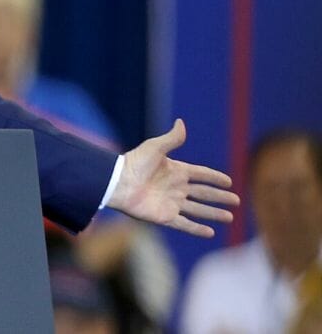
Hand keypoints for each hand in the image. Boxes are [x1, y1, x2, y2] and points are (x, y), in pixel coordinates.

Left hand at [107, 119, 239, 236]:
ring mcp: (171, 203)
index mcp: (176, 171)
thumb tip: (181, 122)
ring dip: (213, 214)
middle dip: (220, 197)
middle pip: (204, 194)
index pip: (201, 174)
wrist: (118, 183)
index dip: (215, 178)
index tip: (229, 181)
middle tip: (237, 201)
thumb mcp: (155, 148)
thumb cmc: (135, 163)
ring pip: (198, 210)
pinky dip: (197, 229)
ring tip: (230, 217)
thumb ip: (172, 139)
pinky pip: (185, 224)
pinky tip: (210, 232)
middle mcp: (176, 188)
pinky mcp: (165, 217)